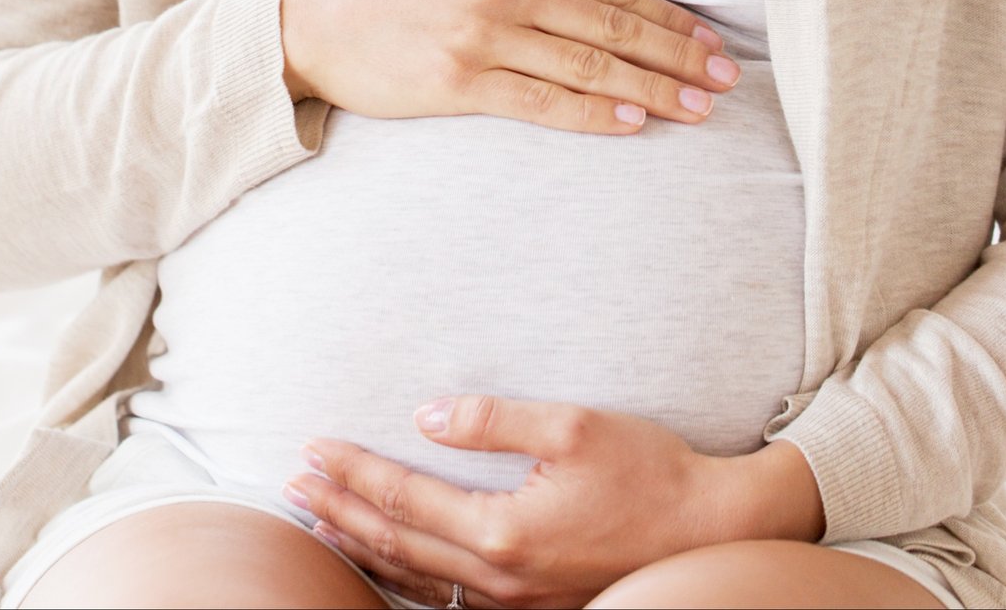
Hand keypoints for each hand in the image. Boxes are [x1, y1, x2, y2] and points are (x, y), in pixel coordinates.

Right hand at [279, 0, 739, 136]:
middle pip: (611, 25)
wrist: (321, 17)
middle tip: (725, 79)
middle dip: (677, 55)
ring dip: (651, 88)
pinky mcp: (459, 81)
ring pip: (587, 64)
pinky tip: (633, 122)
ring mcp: (481, 34)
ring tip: (697, 109)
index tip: (711, 43)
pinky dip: (593, 112)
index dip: (669, 18)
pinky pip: (542, 101)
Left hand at [286, 395, 820, 608]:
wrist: (713, 530)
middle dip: (340, 509)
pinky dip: (407, 576)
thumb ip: (493, 421)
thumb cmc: (649, 472)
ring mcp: (516, 601)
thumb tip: (426, 415)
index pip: (404, 498)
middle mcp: (501, 577)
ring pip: (418, 579)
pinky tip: (389, 560)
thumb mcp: (572, 426)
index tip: (313, 446)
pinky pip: (449, 598)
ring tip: (320, 521)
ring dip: (364, 546)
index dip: (353, 471)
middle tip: (292, 482)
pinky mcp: (534, 607)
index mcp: (504, 531)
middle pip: (397, 544)